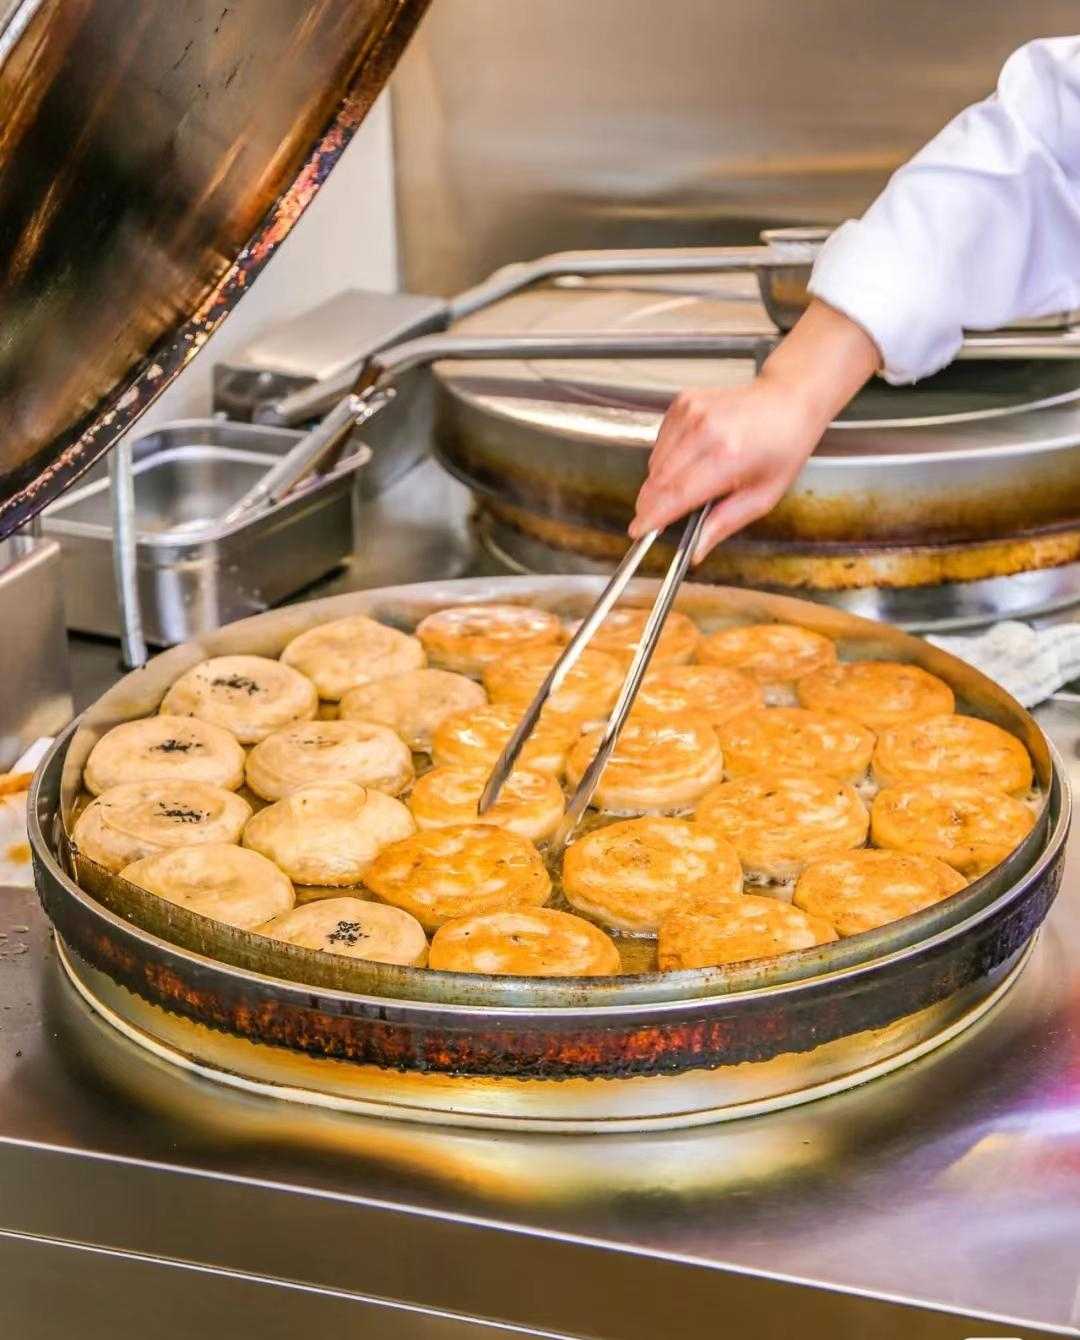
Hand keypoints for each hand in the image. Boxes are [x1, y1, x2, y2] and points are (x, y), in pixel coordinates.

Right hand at [630, 377, 824, 561]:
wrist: (787, 401)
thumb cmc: (781, 447)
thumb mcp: (763, 497)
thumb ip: (725, 524)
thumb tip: (696, 550)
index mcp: (728, 457)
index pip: (676, 495)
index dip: (652, 516)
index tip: (638, 531)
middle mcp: (706, 431)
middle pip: (658, 480)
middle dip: (650, 504)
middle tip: (654, 519)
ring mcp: (692, 412)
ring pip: (654, 462)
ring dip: (660, 482)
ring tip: (689, 482)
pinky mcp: (683, 402)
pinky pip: (659, 442)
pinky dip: (666, 458)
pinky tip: (690, 457)